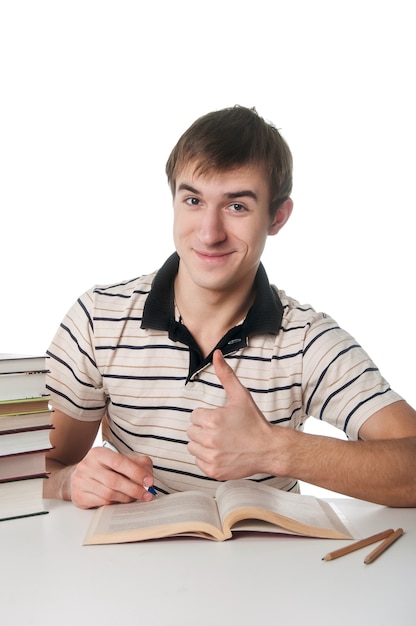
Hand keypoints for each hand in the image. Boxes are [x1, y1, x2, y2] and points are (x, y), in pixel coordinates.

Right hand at [69, 447, 154, 508]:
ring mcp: (81, 481)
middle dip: (134, 489)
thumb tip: (149, 474)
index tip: (149, 481)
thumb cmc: (103, 468)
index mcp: (98, 453)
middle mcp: (87, 466)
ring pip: (109, 494)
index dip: (136, 472)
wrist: (79, 477)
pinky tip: (121, 501)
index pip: (120, 462)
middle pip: (114, 480)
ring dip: (126, 498)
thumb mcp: (119, 460)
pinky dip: (115, 503)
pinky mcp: (79, 496)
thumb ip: (137, 463)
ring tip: (135, 498)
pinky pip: (101, 502)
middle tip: (146, 495)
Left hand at [187, 350, 272, 479]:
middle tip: (222, 430)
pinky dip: (207, 458)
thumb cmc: (254, 422)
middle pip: (192, 431)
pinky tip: (222, 452)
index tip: (221, 419)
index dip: (207, 416)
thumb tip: (216, 354)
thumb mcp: (240, 395)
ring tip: (221, 441)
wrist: (269, 449)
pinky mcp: (213, 471)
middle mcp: (209, 440)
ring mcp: (211, 457)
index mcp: (213, 420)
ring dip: (203, 444)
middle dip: (204, 429)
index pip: (194, 416)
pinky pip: (198, 462)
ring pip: (193, 447)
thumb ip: (225, 374)